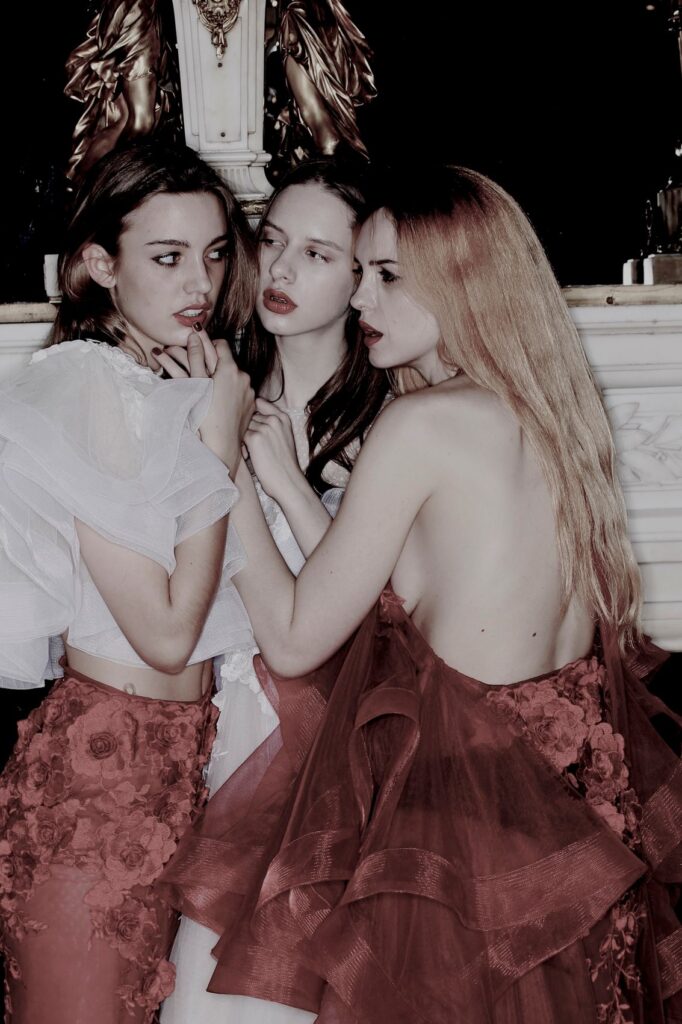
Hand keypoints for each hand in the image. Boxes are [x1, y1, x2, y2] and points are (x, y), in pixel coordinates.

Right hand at [157, 329, 253, 474]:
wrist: (221, 443)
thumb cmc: (205, 414)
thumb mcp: (196, 383)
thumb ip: (195, 356)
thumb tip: (194, 335)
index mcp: (230, 369)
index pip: (221, 345)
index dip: (209, 347)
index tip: (201, 355)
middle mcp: (244, 377)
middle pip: (228, 362)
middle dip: (215, 366)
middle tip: (203, 377)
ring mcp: (250, 391)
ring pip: (235, 378)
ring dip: (224, 380)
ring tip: (211, 394)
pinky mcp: (252, 404)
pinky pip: (241, 392)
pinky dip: (232, 393)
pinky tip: (222, 405)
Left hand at [244, 398, 304, 500]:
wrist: (288, 481)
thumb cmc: (285, 464)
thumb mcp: (285, 437)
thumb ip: (272, 424)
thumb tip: (249, 417)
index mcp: (283, 418)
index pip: (259, 403)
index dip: (250, 412)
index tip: (250, 423)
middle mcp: (274, 419)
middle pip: (248, 415)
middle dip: (246, 427)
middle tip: (252, 443)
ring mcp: (264, 428)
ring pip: (242, 426)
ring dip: (242, 436)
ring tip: (251, 451)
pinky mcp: (255, 439)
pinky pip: (239, 436)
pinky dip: (241, 446)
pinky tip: (249, 455)